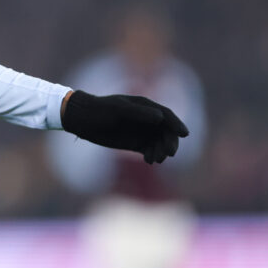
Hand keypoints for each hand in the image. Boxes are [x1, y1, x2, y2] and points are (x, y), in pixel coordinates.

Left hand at [61, 90, 188, 163]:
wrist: (83, 120)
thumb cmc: (100, 110)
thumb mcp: (118, 109)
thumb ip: (139, 113)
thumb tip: (160, 118)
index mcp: (145, 106)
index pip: (167, 116)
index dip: (177, 124)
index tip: (184, 134)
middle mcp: (147, 119)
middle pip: (167, 132)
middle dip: (170, 142)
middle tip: (169, 153)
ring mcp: (142, 132)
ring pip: (160, 143)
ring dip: (162, 151)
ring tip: (156, 159)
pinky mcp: (136, 144)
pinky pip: (151, 151)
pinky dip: (153, 156)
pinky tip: (149, 160)